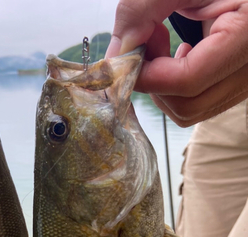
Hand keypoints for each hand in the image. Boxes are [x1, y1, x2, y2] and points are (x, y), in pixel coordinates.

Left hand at [106, 0, 247, 125]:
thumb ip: (145, 10)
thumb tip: (115, 57)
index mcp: (247, 37)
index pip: (187, 80)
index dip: (148, 73)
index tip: (129, 52)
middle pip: (185, 105)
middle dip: (153, 80)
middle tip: (148, 41)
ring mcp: (244, 83)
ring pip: (189, 111)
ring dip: (162, 85)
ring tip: (162, 42)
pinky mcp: (234, 85)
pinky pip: (197, 104)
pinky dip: (175, 86)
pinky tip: (179, 53)